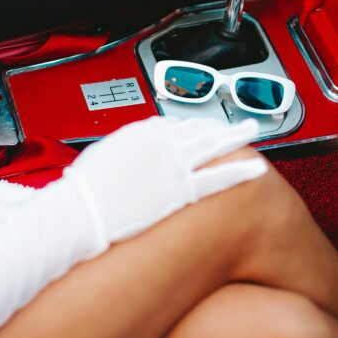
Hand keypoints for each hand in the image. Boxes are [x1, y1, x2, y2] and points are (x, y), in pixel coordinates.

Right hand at [61, 114, 267, 252]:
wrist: (81, 214)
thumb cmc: (83, 195)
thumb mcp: (98, 162)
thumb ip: (119, 156)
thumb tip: (123, 161)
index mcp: (138, 134)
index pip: (172, 124)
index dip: (191, 126)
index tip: (201, 128)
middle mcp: (160, 144)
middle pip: (198, 129)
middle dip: (219, 125)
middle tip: (235, 123)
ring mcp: (173, 165)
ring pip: (213, 146)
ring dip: (235, 137)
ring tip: (251, 132)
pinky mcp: (182, 189)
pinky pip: (218, 177)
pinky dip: (240, 171)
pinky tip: (256, 168)